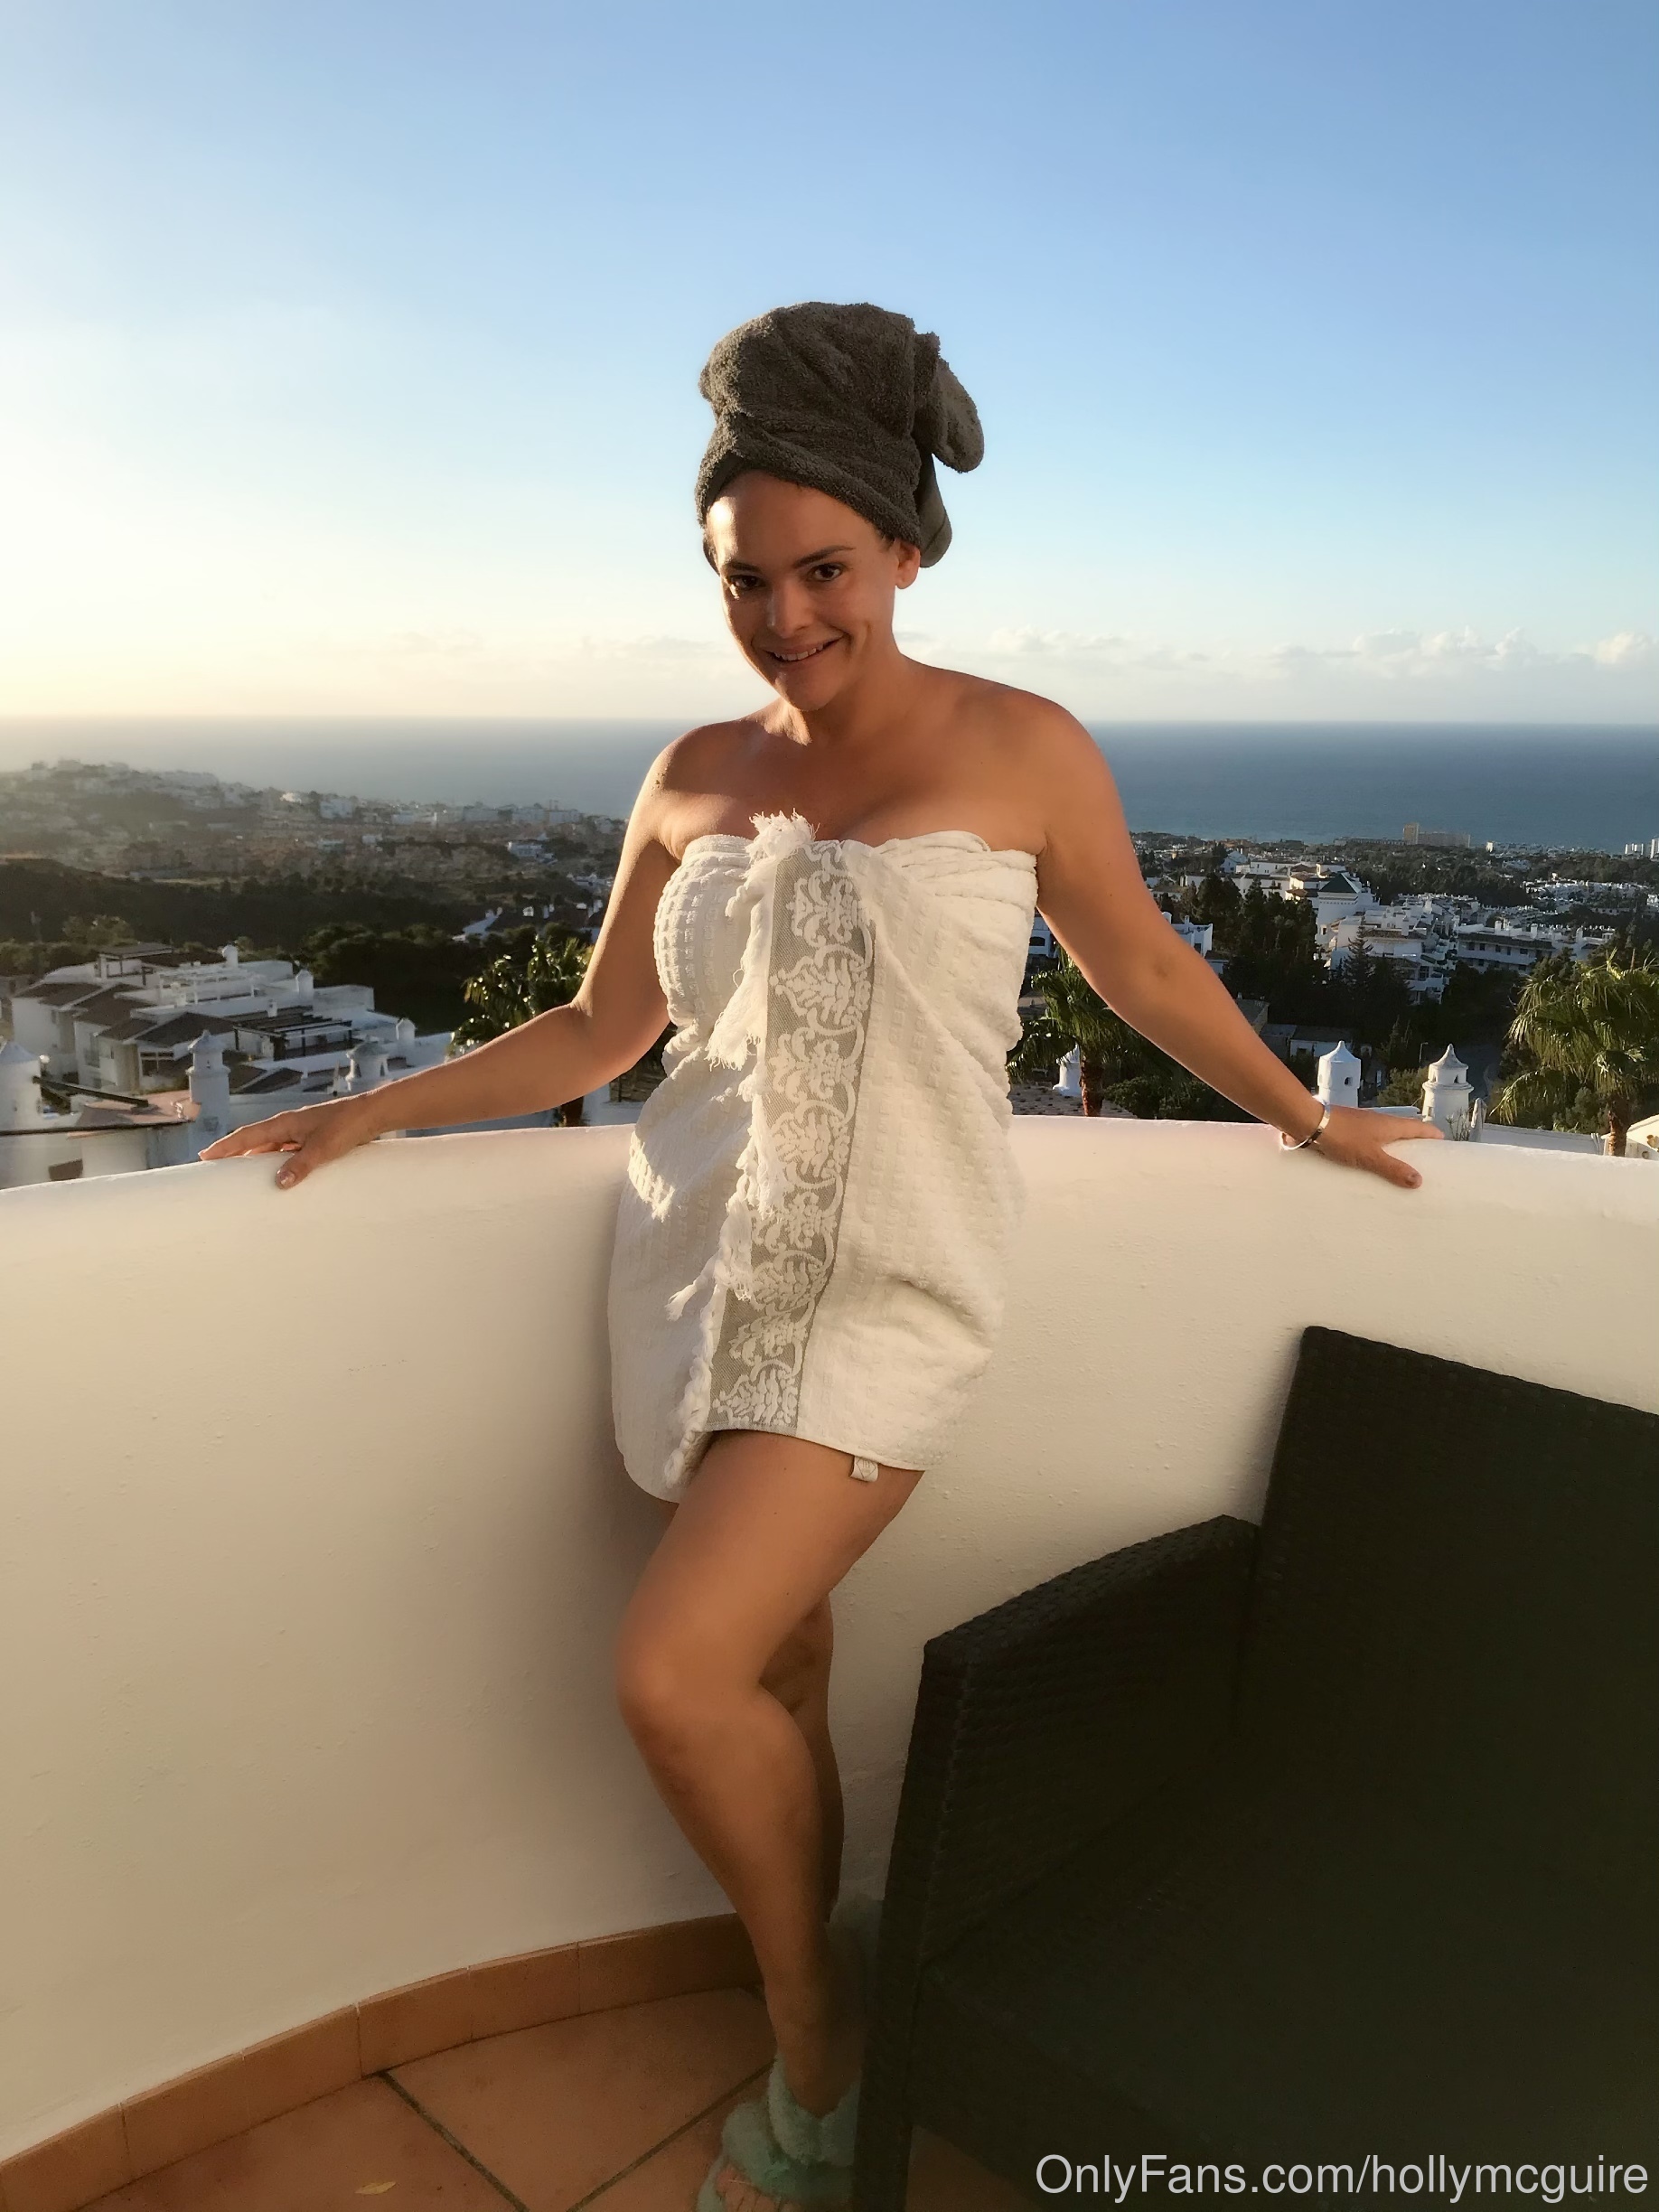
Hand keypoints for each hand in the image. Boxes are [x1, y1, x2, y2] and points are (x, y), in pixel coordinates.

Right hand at [198, 1095, 379, 1188]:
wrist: (372, 1114)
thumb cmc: (347, 1125)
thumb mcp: (322, 1148)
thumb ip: (301, 1165)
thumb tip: (279, 1183)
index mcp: (285, 1123)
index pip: (248, 1136)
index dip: (226, 1146)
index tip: (205, 1156)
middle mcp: (289, 1126)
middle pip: (255, 1141)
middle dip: (235, 1153)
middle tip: (215, 1168)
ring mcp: (300, 1132)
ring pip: (271, 1147)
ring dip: (255, 1159)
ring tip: (240, 1176)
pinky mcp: (313, 1139)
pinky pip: (287, 1152)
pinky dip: (277, 1162)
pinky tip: (277, 1175)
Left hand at [1291, 1103, 1444, 1189]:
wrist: (1310, 1123)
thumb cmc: (1342, 1137)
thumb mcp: (1370, 1157)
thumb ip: (1393, 1169)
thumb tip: (1419, 1181)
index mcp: (1390, 1125)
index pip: (1419, 1127)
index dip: (1432, 1134)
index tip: (1444, 1143)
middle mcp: (1379, 1122)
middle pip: (1404, 1130)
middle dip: (1415, 1142)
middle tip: (1424, 1158)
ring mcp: (1364, 1125)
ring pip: (1386, 1135)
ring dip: (1395, 1147)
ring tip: (1400, 1165)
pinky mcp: (1349, 1130)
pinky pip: (1370, 1141)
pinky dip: (1377, 1150)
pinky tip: (1371, 1164)